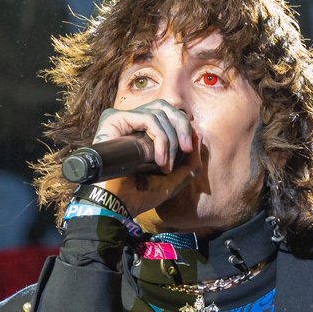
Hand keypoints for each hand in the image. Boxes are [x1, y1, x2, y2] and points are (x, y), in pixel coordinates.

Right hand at [92, 101, 193, 219]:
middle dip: (182, 126)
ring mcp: (122, 120)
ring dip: (170, 140)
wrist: (117, 204)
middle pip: (165, 107)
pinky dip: (160, 139)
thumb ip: (190, 161)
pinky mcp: (114, 119)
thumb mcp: (174, 179)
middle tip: (186, 149)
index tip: (188, 148)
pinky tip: (158, 161)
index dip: (182, 126)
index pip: (168, 115)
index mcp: (143, 132)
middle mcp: (132, 123)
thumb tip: (198, 133)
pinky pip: (148, 119)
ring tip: (165, 165)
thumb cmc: (142, 194)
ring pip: (158, 112)